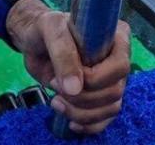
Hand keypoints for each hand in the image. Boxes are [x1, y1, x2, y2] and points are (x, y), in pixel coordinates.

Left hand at [6, 0, 130, 134]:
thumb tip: (74, 89)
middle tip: (54, 85)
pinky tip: (70, 122)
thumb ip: (63, 54)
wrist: (34, 41)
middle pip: (114, 92)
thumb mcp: (51, 31)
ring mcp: (112, 82)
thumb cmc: (46, 29)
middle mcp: (118, 62)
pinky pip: (105, 120)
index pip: (120, 67)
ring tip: (55, 102)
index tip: (66, 78)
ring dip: (81, 112)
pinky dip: (88, 125)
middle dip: (82, 97)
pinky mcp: (100, 98)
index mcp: (116, 39)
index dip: (95, 78)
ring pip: (110, 109)